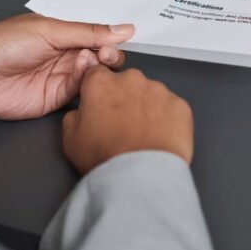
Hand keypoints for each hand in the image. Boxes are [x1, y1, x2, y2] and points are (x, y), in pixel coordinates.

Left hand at [0, 14, 132, 118]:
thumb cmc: (1, 44)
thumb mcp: (49, 30)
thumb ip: (88, 32)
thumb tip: (123, 29)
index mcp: (64, 34)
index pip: (98, 36)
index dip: (112, 39)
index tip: (122, 39)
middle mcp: (66, 56)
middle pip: (102, 58)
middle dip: (110, 56)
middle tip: (105, 55)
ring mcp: (62, 78)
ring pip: (95, 75)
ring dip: (97, 68)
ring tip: (87, 61)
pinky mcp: (57, 99)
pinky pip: (81, 91)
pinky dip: (85, 81)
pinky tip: (79, 71)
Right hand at [62, 66, 193, 173]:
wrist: (140, 176)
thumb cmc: (106, 157)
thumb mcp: (71, 140)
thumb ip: (74, 116)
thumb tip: (80, 113)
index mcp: (101, 82)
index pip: (97, 74)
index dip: (97, 91)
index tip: (100, 105)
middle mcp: (132, 79)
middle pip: (126, 83)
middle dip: (124, 99)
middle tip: (122, 126)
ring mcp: (159, 90)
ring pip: (151, 94)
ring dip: (147, 109)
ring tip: (143, 136)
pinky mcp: (180, 105)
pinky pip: (172, 108)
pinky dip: (168, 120)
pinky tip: (160, 138)